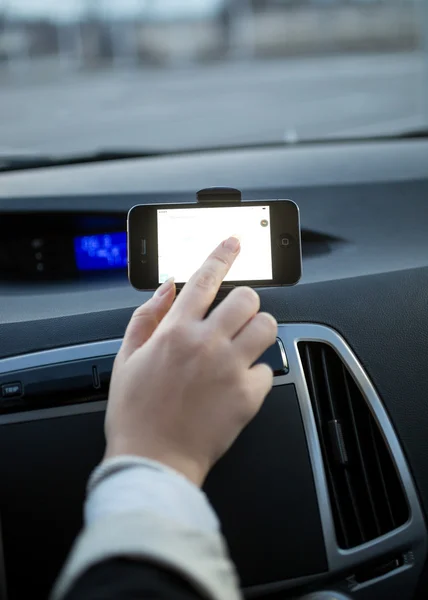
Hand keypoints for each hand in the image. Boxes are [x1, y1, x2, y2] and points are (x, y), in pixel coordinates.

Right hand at [105, 236, 276, 485]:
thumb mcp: (127, 358)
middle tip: (235, 315)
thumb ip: (147, 317)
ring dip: (257, 329)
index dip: (222, 253)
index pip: (206, 277)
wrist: (154, 460)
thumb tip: (167, 288)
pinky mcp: (249, 395)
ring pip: (267, 325)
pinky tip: (239, 382)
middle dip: (244, 301)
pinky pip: (269, 368)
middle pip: (247, 297)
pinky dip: (258, 372)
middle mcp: (207, 343)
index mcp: (176, 331)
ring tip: (243, 344)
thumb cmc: (136, 413)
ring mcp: (231, 368)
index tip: (234, 241)